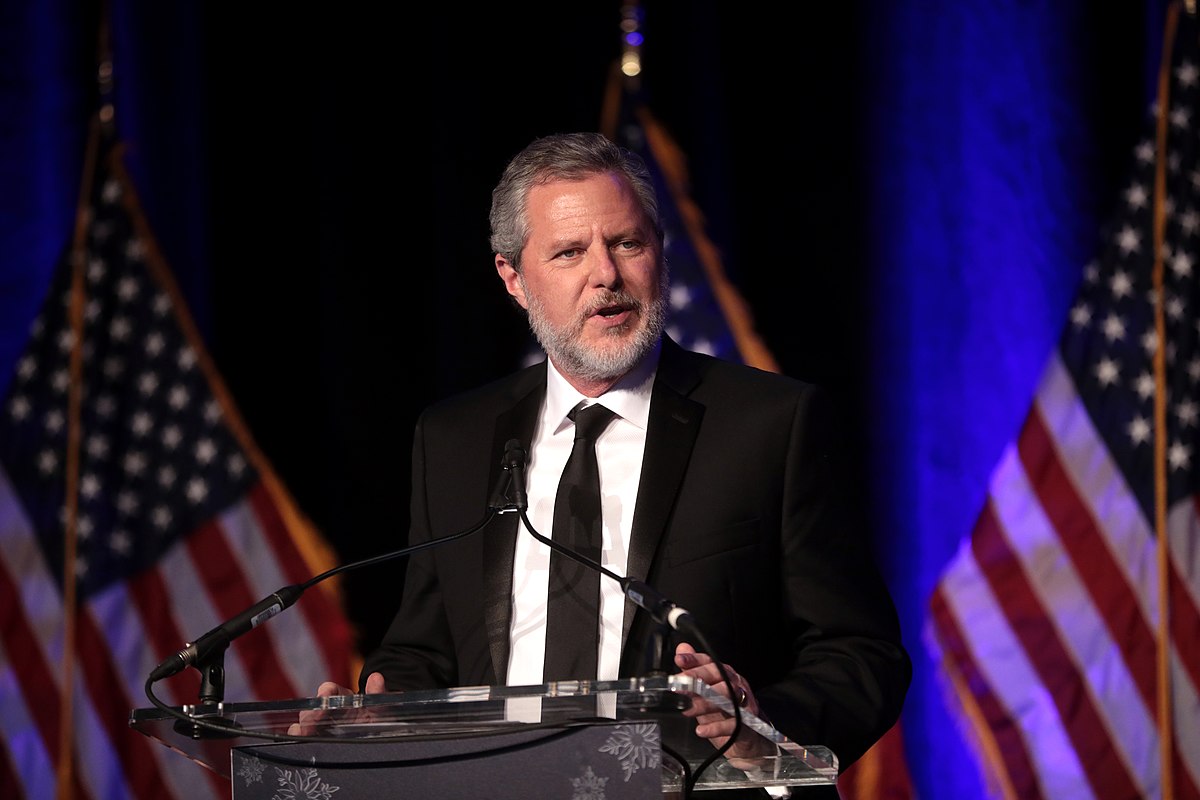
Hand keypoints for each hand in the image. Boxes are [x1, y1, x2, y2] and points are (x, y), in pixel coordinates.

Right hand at [287, 672, 387, 735]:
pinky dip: (299, 739)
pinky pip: (306, 740)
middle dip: (310, 716)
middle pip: (313, 709)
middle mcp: (329, 712)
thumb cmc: (378, 717)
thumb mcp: (380, 706)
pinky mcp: (321, 742)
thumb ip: (377, 693)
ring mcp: (323, 728)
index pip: (329, 690)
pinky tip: (298, 740)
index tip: (325, 696)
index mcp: (342, 698)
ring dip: (301, 728)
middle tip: (310, 724)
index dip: (325, 692)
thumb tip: (376, 678)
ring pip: (306, 724)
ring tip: (300, 733)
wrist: (381, 734)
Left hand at [673, 643, 774, 765]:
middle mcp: (736, 685)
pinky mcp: (748, 724)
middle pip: (719, 676)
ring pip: (727, 697)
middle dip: (697, 679)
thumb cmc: (726, 713)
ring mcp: (744, 704)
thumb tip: (682, 649)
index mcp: (725, 675)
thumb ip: (693, 671)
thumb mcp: (706, 692)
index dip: (694, 659)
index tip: (679, 660)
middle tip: (679, 687)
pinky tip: (701, 730)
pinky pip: (733, 724)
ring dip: (705, 703)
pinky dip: (716, 728)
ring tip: (687, 710)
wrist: (750, 737)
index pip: (709, 662)